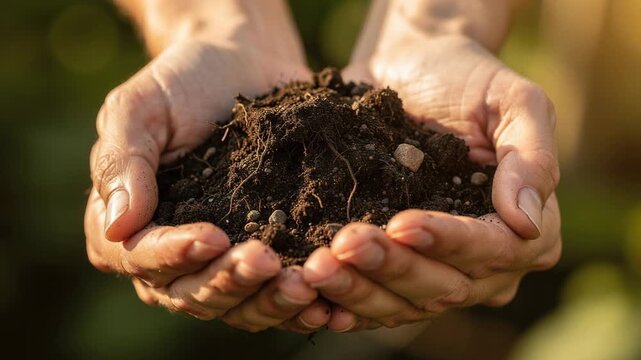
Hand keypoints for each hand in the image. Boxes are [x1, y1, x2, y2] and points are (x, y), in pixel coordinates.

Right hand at [85, 11, 329, 330]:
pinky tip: (328, 301)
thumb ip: (121, 161)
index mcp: (128, 225)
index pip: (141, 258)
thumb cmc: (185, 80)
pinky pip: (277, 292)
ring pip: (238, 304)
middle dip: (229, 281)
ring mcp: (221, 261)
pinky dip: (300, 304)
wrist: (245, 63)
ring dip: (269, 301)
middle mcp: (171, 256)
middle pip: (192, 292)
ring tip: (305, 285)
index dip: (175, 255)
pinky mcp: (267, 255)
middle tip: (267, 261)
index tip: (213, 237)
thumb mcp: (140, 106)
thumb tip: (117, 226)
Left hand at [302, 33, 560, 330]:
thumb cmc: (469, 79)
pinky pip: (370, 301)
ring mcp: (435, 270)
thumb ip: (531, 158)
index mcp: (524, 231)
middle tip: (346, 244)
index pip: (492, 250)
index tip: (403, 224)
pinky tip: (313, 301)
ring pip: (401, 301)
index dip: (448, 242)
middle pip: (443, 285)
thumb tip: (527, 222)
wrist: (413, 67)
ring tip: (318, 267)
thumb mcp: (515, 102)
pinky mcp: (392, 268)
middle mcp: (483, 265)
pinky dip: (342, 304)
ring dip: (358, 289)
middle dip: (393, 267)